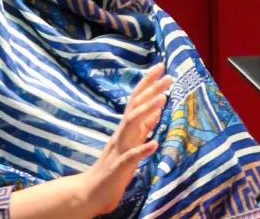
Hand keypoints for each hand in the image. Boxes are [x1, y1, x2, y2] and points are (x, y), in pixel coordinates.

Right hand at [81, 64, 172, 214]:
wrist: (91, 192)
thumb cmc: (114, 168)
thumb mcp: (132, 144)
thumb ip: (143, 128)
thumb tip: (156, 111)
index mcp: (125, 128)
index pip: (137, 100)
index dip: (148, 83)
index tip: (161, 67)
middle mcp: (121, 133)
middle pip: (135, 106)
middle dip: (151, 90)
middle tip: (168, 75)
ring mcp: (119, 148)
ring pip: (132, 124)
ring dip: (147, 110)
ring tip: (163, 98)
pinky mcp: (119, 166)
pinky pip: (131, 156)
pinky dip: (142, 148)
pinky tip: (154, 143)